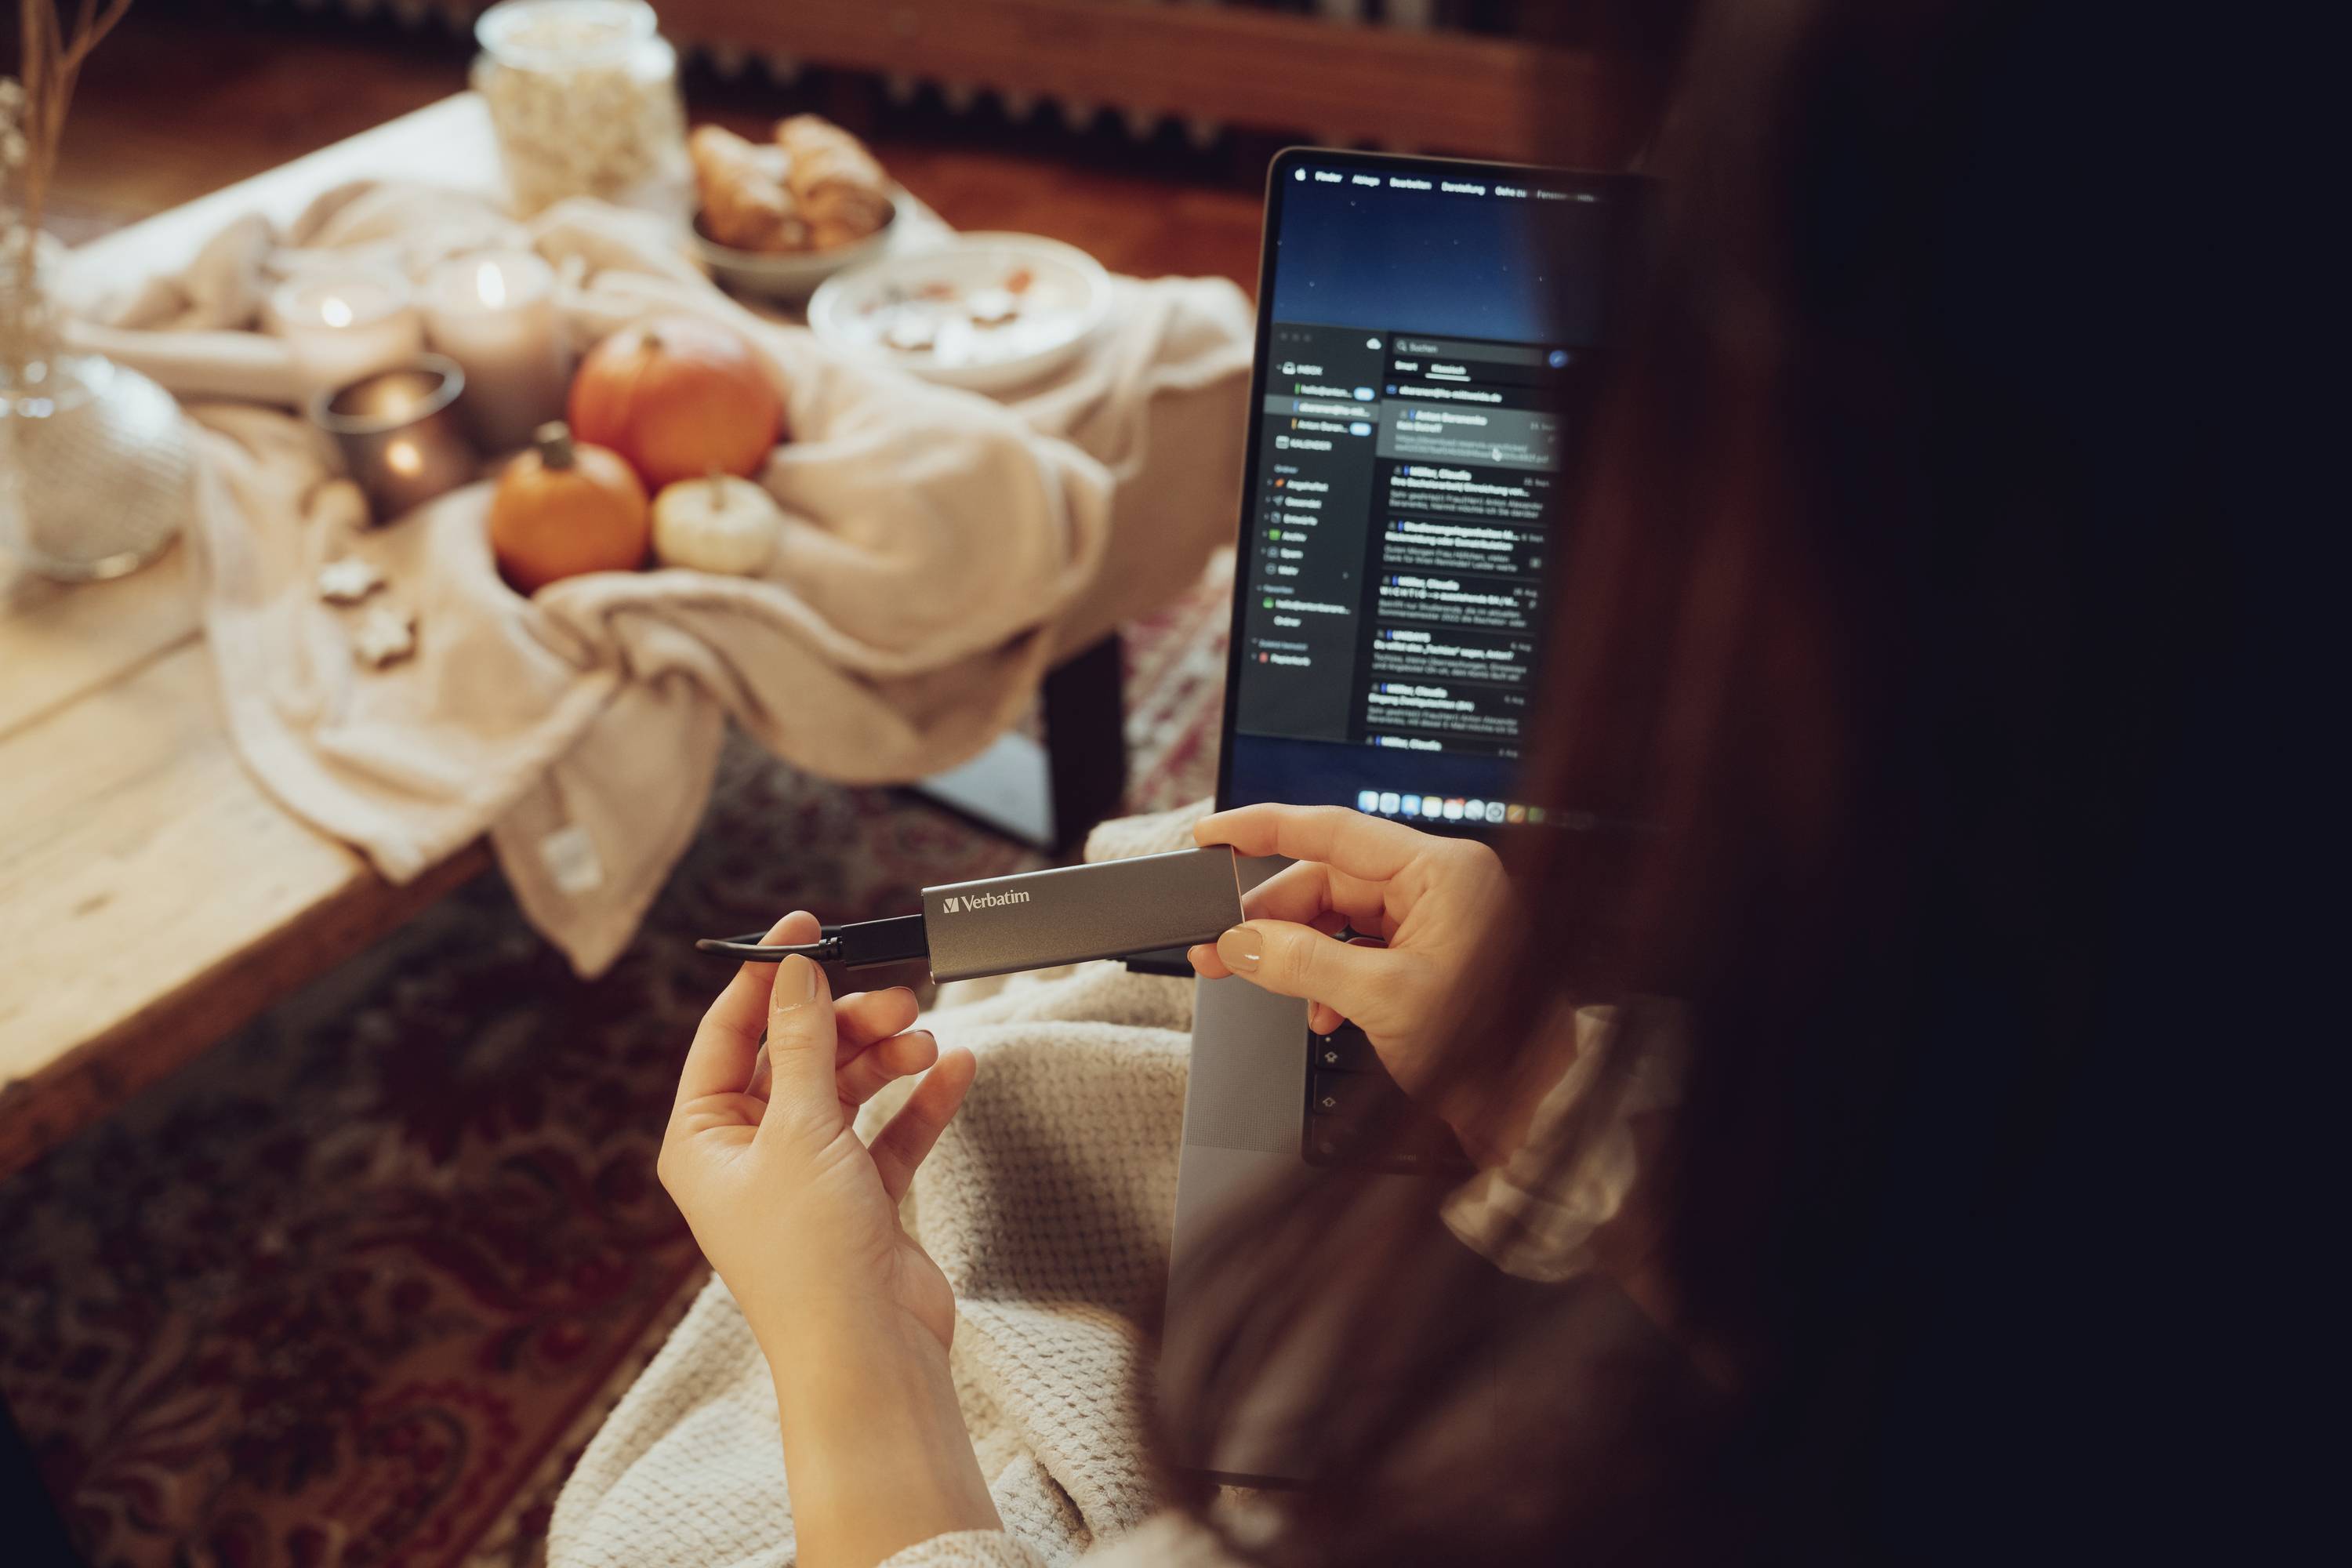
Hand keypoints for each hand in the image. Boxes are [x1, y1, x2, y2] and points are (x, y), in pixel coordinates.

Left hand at [660, 912, 1001, 1567]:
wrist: (868, 1354)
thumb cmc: (810, 1260)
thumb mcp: (800, 1130)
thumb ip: (804, 1043)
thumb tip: (796, 973)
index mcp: (703, 1139)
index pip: (728, 1035)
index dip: (767, 979)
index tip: (808, 929)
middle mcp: (749, 1154)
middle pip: (796, 1055)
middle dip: (846, 1022)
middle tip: (895, 999)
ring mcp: (807, 1175)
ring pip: (846, 1086)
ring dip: (886, 1057)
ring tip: (923, 1040)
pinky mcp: (861, 1198)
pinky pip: (890, 1129)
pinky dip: (919, 1099)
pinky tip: (955, 1069)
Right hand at [1188, 804, 1517, 1150]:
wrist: (1536, 1108)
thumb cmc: (1492, 1049)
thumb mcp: (1382, 1000)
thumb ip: (1302, 962)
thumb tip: (1241, 942)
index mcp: (1442, 872)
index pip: (1334, 830)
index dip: (1263, 829)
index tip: (1212, 836)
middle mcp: (1441, 884)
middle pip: (1328, 880)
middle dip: (1272, 919)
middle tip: (1221, 949)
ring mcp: (1436, 919)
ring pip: (1339, 918)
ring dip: (1300, 956)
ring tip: (1272, 989)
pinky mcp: (1430, 954)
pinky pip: (1360, 949)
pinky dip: (1330, 978)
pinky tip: (1323, 1013)